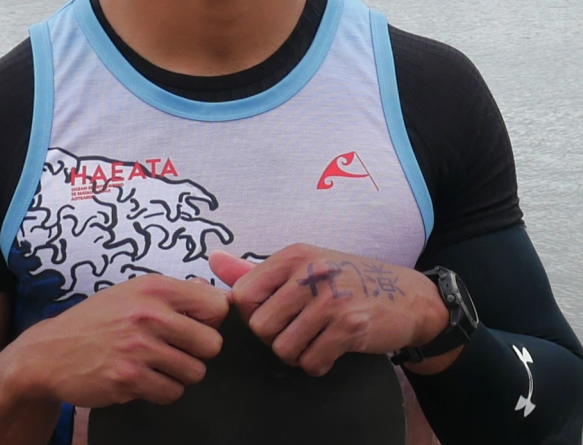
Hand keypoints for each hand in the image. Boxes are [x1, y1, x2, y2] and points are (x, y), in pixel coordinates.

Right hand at [9, 274, 229, 407]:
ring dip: (180, 373)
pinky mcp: (128, 378)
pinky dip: (162, 390)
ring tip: (158, 364)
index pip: (216, 306)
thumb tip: (212, 291)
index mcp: (155, 287)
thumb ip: (175, 292)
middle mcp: (150, 314)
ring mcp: (139, 347)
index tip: (196, 326)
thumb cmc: (97, 318)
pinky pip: (171, 392)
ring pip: (195, 372)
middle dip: (198, 351)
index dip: (211, 320)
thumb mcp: (133, 292)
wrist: (51, 351)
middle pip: (212, 344)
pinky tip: (143, 378)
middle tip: (177, 350)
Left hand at [210, 245, 448, 376]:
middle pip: (259, 327)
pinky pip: (312, 362)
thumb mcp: (303, 265)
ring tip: (315, 339)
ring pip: (283, 348)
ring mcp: (330, 299)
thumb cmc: (347, 280)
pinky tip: (331, 349)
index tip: (271, 316)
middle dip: (274, 338)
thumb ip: (255, 270)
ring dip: (297, 353)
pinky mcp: (349, 326)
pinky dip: (318, 364)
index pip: (243, 295)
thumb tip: (213, 261)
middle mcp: (309, 273)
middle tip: (297, 330)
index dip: (251, 316)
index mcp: (292, 255)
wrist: (407, 296)